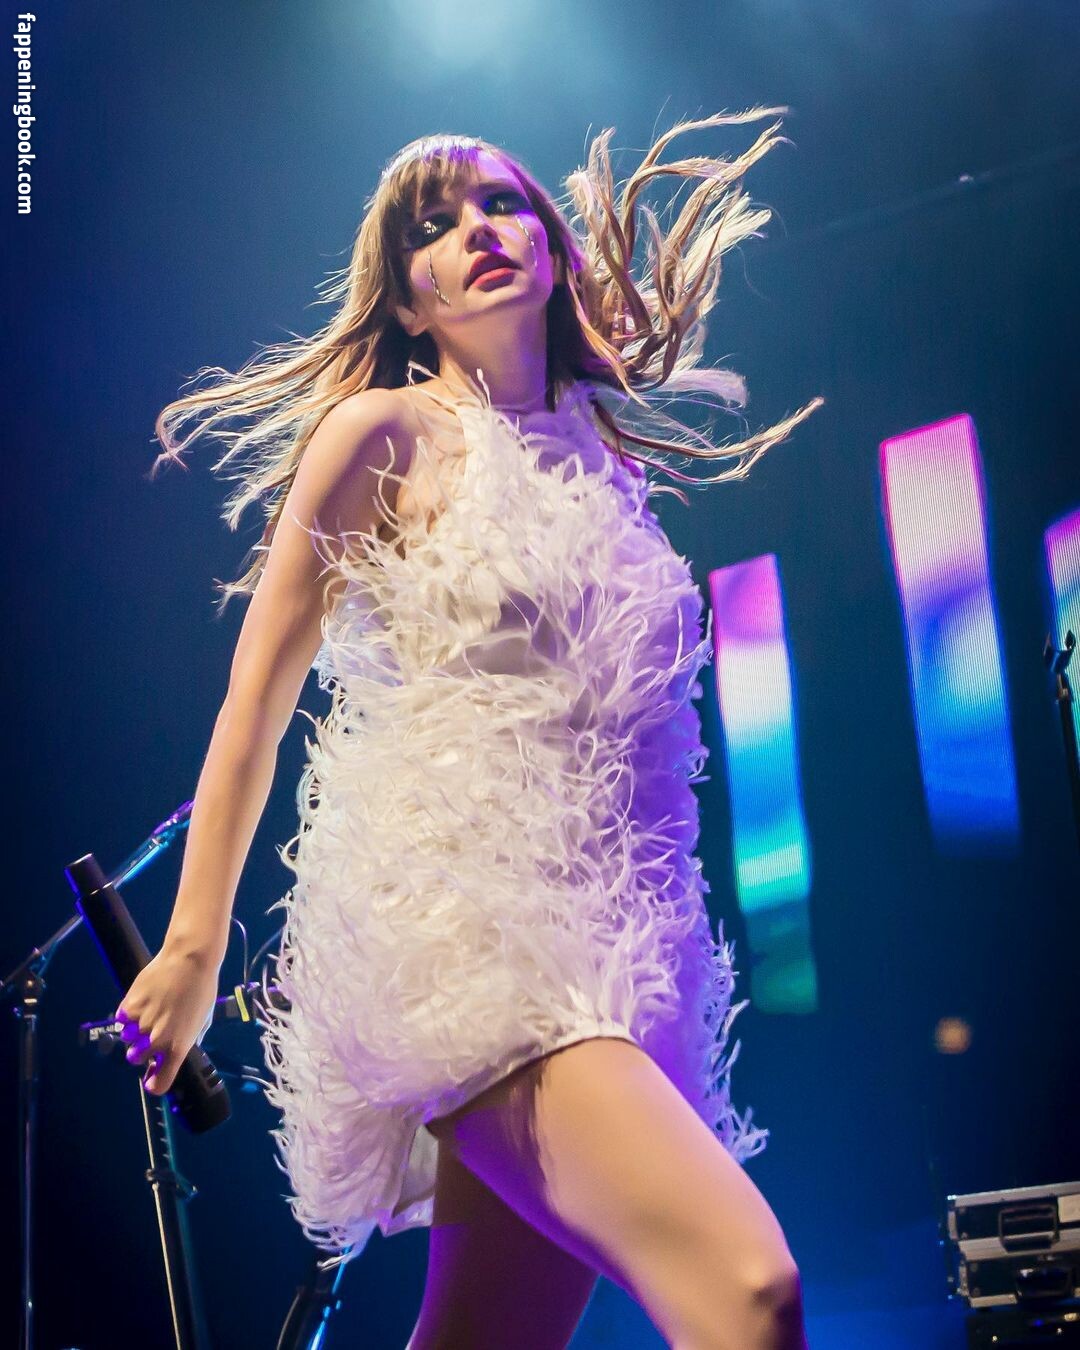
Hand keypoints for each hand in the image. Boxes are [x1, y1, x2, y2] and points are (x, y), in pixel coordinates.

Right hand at [114, 941, 220, 1095]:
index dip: (154, 1083)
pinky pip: (122, 1019)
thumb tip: (176, 1052)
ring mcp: (141, 1024)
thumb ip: (189, 1039)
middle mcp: (157, 1040)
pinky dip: (128, 1013)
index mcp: (178, 1047)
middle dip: (140, 1050)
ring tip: (147, 1012)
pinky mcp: (128, 1007)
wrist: (190, 959)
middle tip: (148, 1034)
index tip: (152, 1077)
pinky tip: (141, 1001)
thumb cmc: (202, 988)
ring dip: (133, 1031)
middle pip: (136, 1059)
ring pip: (127, 1038)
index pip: (160, 1082)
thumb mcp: (203, 1019)